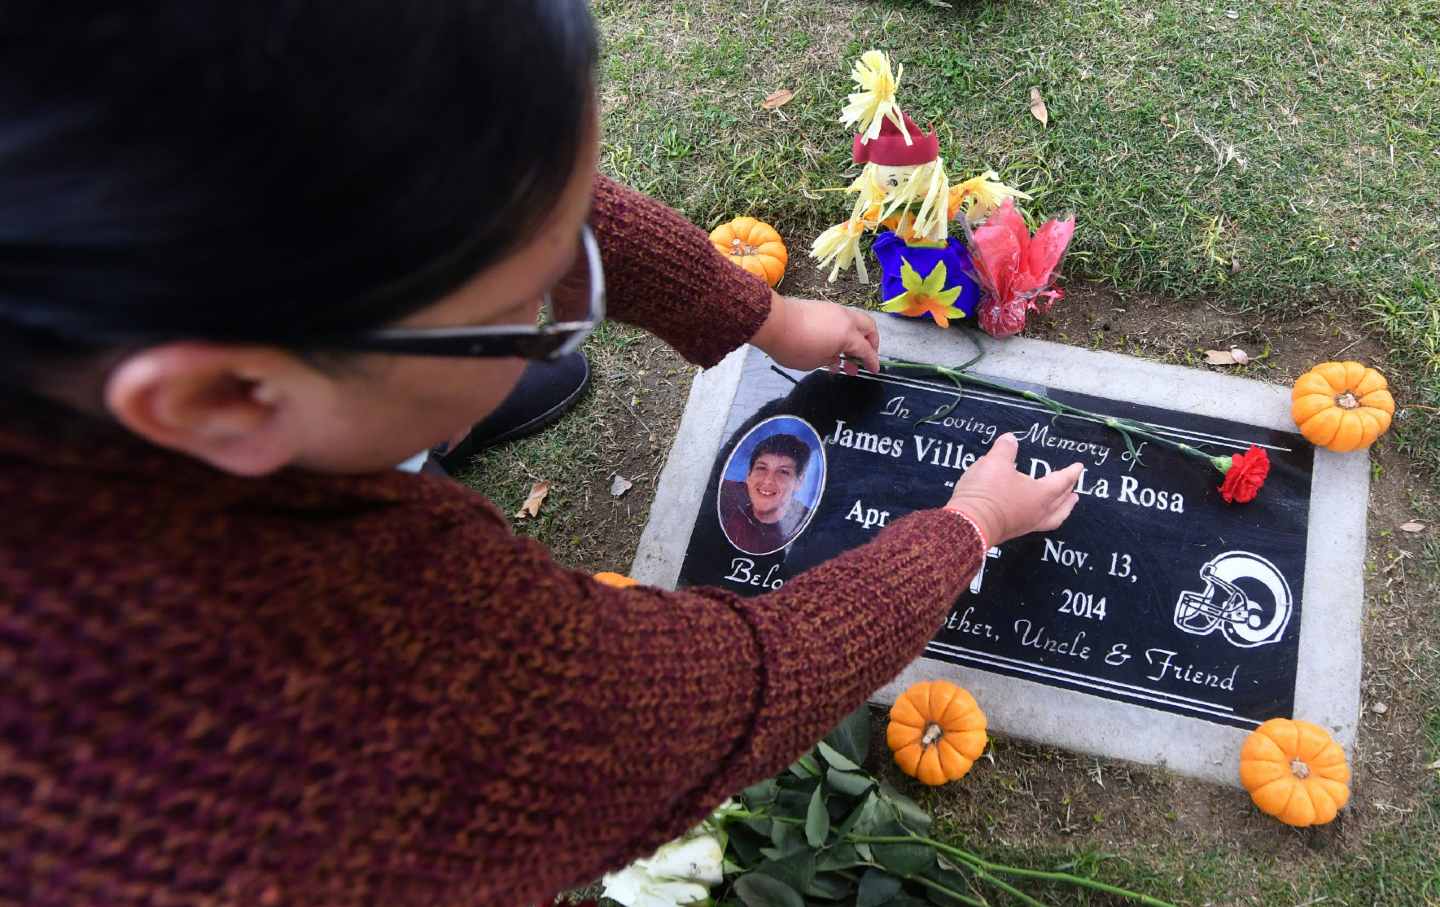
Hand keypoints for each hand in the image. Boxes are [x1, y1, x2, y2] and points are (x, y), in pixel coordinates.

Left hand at [749, 292, 879, 374]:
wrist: (772, 321)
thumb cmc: (794, 347)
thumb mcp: (815, 362)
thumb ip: (831, 360)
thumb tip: (837, 358)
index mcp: (848, 334)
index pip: (867, 350)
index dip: (872, 362)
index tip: (874, 370)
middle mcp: (846, 318)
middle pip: (869, 327)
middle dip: (872, 343)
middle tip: (864, 357)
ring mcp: (834, 309)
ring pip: (855, 321)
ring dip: (856, 337)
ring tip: (845, 355)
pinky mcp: (822, 306)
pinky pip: (841, 318)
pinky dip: (843, 331)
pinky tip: (832, 344)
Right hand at [945, 433, 1082, 546]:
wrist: (969, 524)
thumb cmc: (988, 492)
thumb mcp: (995, 462)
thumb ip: (1005, 449)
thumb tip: (1010, 439)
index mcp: (1041, 494)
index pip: (1061, 481)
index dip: (1071, 473)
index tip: (1079, 467)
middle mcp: (1038, 512)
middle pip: (1061, 503)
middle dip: (1068, 495)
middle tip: (1074, 491)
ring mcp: (1025, 525)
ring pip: (1051, 519)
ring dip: (1060, 511)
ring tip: (1064, 506)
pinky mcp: (1011, 532)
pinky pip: (1036, 525)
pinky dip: (1042, 518)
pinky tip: (1033, 513)